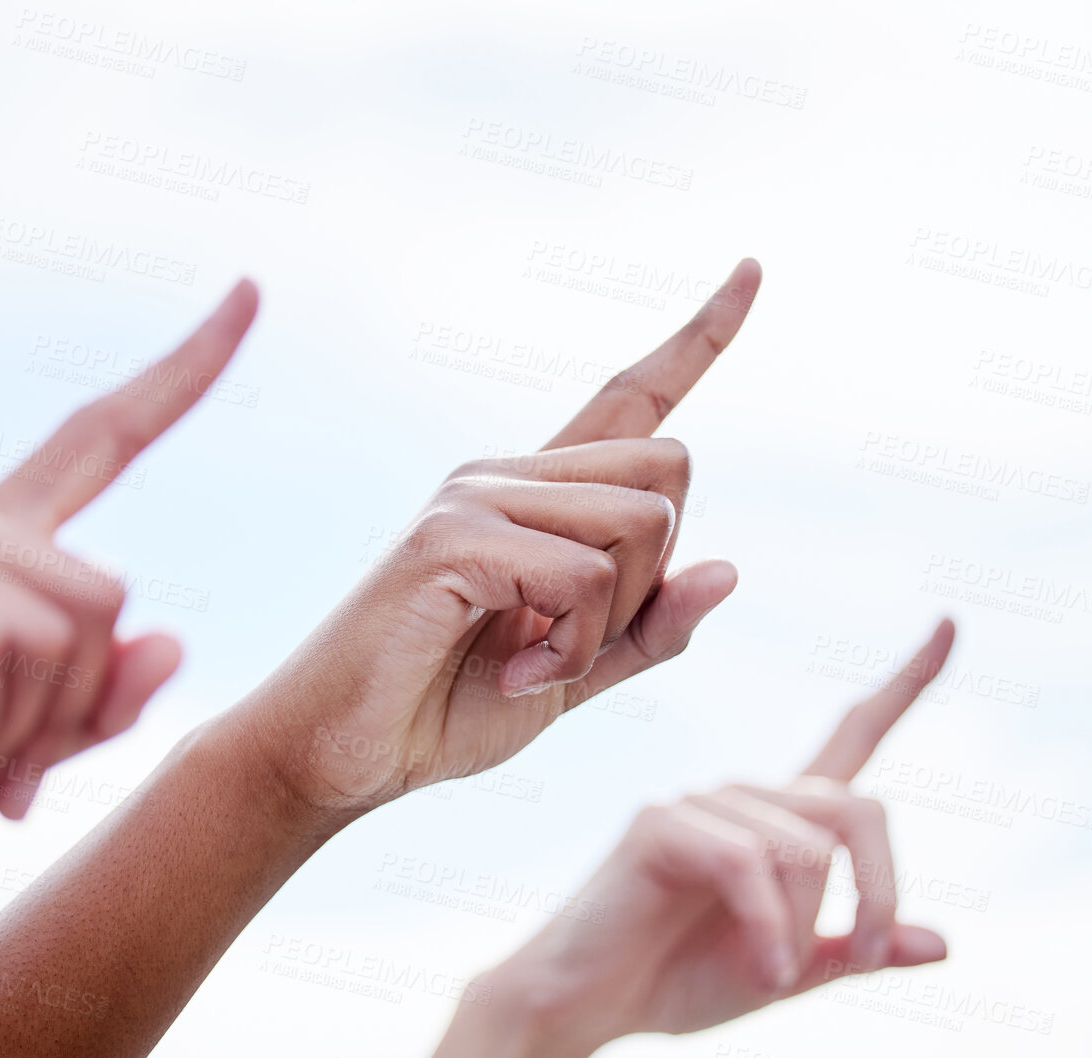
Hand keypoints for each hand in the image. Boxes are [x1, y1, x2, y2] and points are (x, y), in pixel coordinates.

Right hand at [233, 260, 761, 812]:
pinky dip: (573, 645)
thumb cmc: (443, 710)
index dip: (700, 337)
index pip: (631, 394)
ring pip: (641, 519)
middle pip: (669, 466)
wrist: (339, 754)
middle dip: (653, 574)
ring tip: (539, 662)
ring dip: (614, 617)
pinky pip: (584, 574)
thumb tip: (731, 569)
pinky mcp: (449, 538)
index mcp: (539, 495)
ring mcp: (473, 496)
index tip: (753, 269)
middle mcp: (507, 475)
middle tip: (576, 640)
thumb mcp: (575, 675)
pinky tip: (518, 676)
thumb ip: (648, 631)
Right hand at [489, 621, 953, 1047]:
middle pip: (857, 809)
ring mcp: (700, 802)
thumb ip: (855, 953)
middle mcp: (747, 795)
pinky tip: (762, 973)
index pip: (854, 734)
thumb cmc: (676, 981)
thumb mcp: (789, 973)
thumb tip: (943, 943)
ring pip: (804, 847)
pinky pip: (749, 863)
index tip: (953, 626)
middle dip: (878, 891)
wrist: (587, 1009)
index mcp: (784, 821)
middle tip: (859, 956)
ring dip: (806, 926)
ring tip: (777, 978)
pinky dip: (770, 929)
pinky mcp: (660, 823)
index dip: (907, 683)